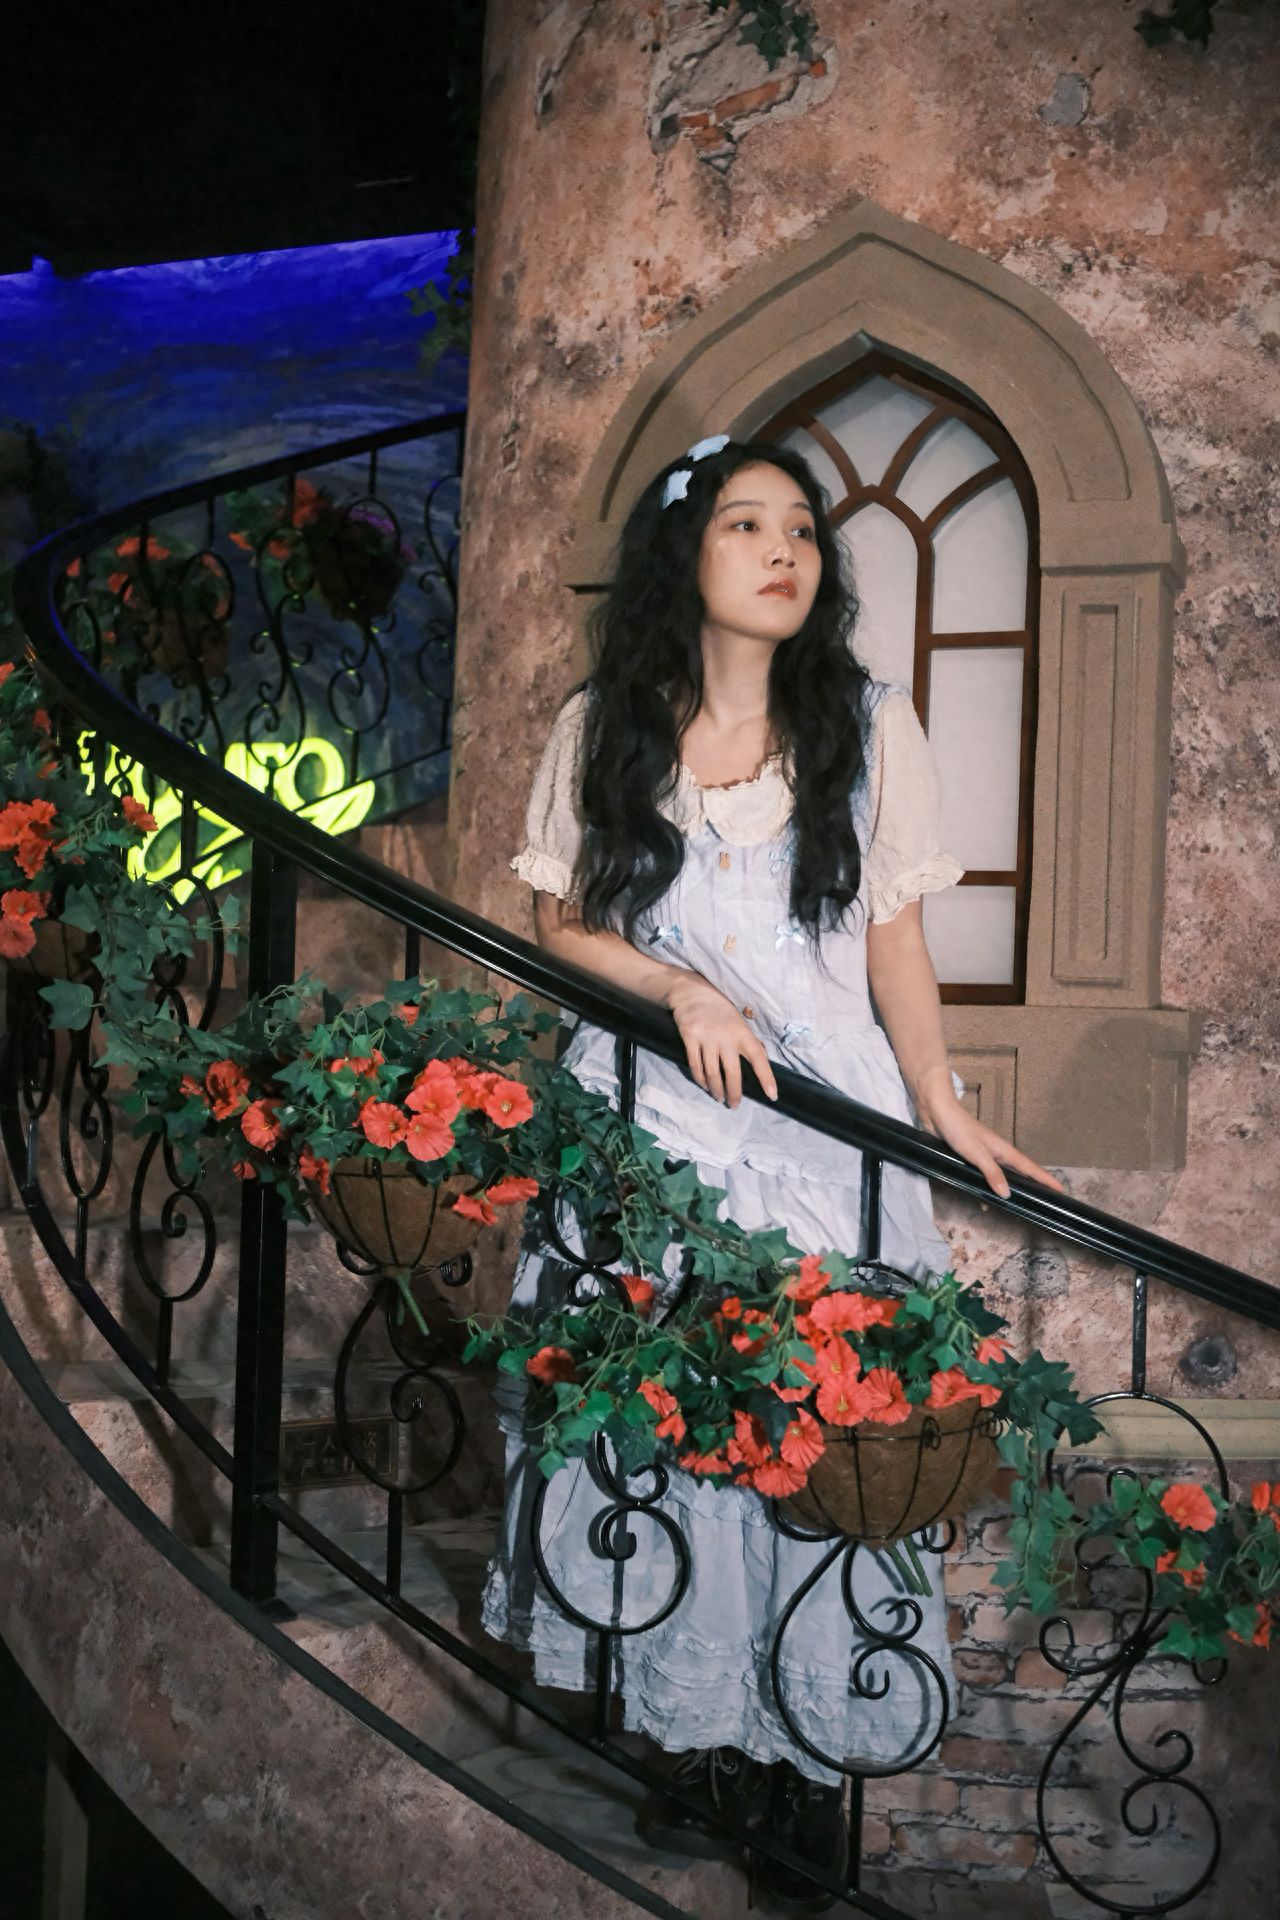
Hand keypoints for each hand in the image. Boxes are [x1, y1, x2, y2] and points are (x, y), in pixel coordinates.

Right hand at [664, 970, 778, 1107]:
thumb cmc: (719, 1008)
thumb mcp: (738, 1020)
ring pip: (712, 1073)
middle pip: (732, 1073)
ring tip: (719, 1098)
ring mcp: (706, 1039)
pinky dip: (700, 1079)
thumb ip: (747, 1040)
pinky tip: (704, 1085)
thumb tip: (760, 1057)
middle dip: (734, 1093)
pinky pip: (695, 1066)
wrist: (692, 992)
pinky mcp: (690, 1039)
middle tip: (735, 1105)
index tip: (772, 1095)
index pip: (758, 1057)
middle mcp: (725, 1037)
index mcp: (742, 1032)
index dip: (766, 1077)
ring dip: (716, 1089)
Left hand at [915, 1067, 1063, 1198]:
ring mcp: (984, 1156)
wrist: (937, 1112)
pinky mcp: (971, 1158)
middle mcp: (997, 1155)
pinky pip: (986, 1177)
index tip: (1061, 1191)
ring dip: (1010, 1190)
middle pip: (1020, 1174)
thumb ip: (992, 1173)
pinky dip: (989, 1188)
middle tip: (1045, 1203)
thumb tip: (1008, 1194)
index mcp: (1003, 1151)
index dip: (1045, 1179)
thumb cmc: (958, 1130)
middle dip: (1033, 1187)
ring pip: (1002, 1176)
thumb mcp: (976, 1153)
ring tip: (1019, 1207)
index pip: (1030, 1168)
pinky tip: (984, 1200)